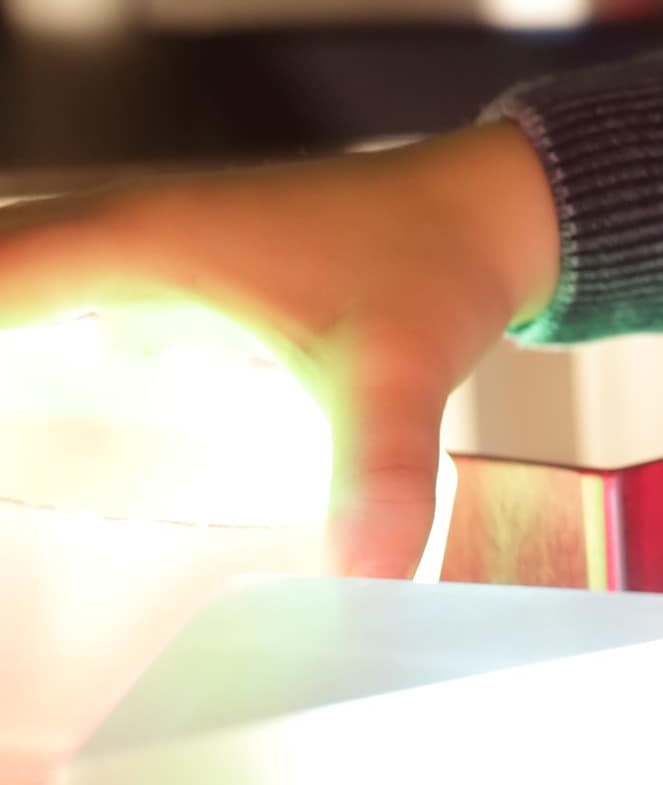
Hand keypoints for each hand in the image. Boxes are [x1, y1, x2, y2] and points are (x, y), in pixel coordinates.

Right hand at [0, 124, 560, 579]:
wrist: (492, 207)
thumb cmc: (437, 264)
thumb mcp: (399, 371)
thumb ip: (377, 469)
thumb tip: (365, 577)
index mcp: (130, 239)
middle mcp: (106, 231)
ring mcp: (121, 247)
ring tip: (6, 511)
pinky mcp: (147, 273)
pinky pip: (26, 300)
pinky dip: (3, 344)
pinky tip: (21, 449)